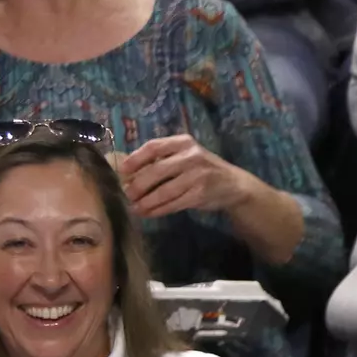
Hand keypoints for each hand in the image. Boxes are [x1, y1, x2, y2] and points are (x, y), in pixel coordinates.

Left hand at [118, 135, 248, 217]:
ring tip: (135, 208)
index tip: (122, 171)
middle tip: (127, 194)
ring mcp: (197, 176)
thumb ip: (163, 159)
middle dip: (138, 185)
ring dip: (146, 202)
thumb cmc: (203, 169)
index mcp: (183, 143)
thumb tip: (128, 173)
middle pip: (156, 171)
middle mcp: (191, 156)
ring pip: (164, 191)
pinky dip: (158, 210)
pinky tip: (149, 213)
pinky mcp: (200, 194)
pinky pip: (174, 204)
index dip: (135, 159)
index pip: (153, 147)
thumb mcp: (186, 155)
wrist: (234, 184)